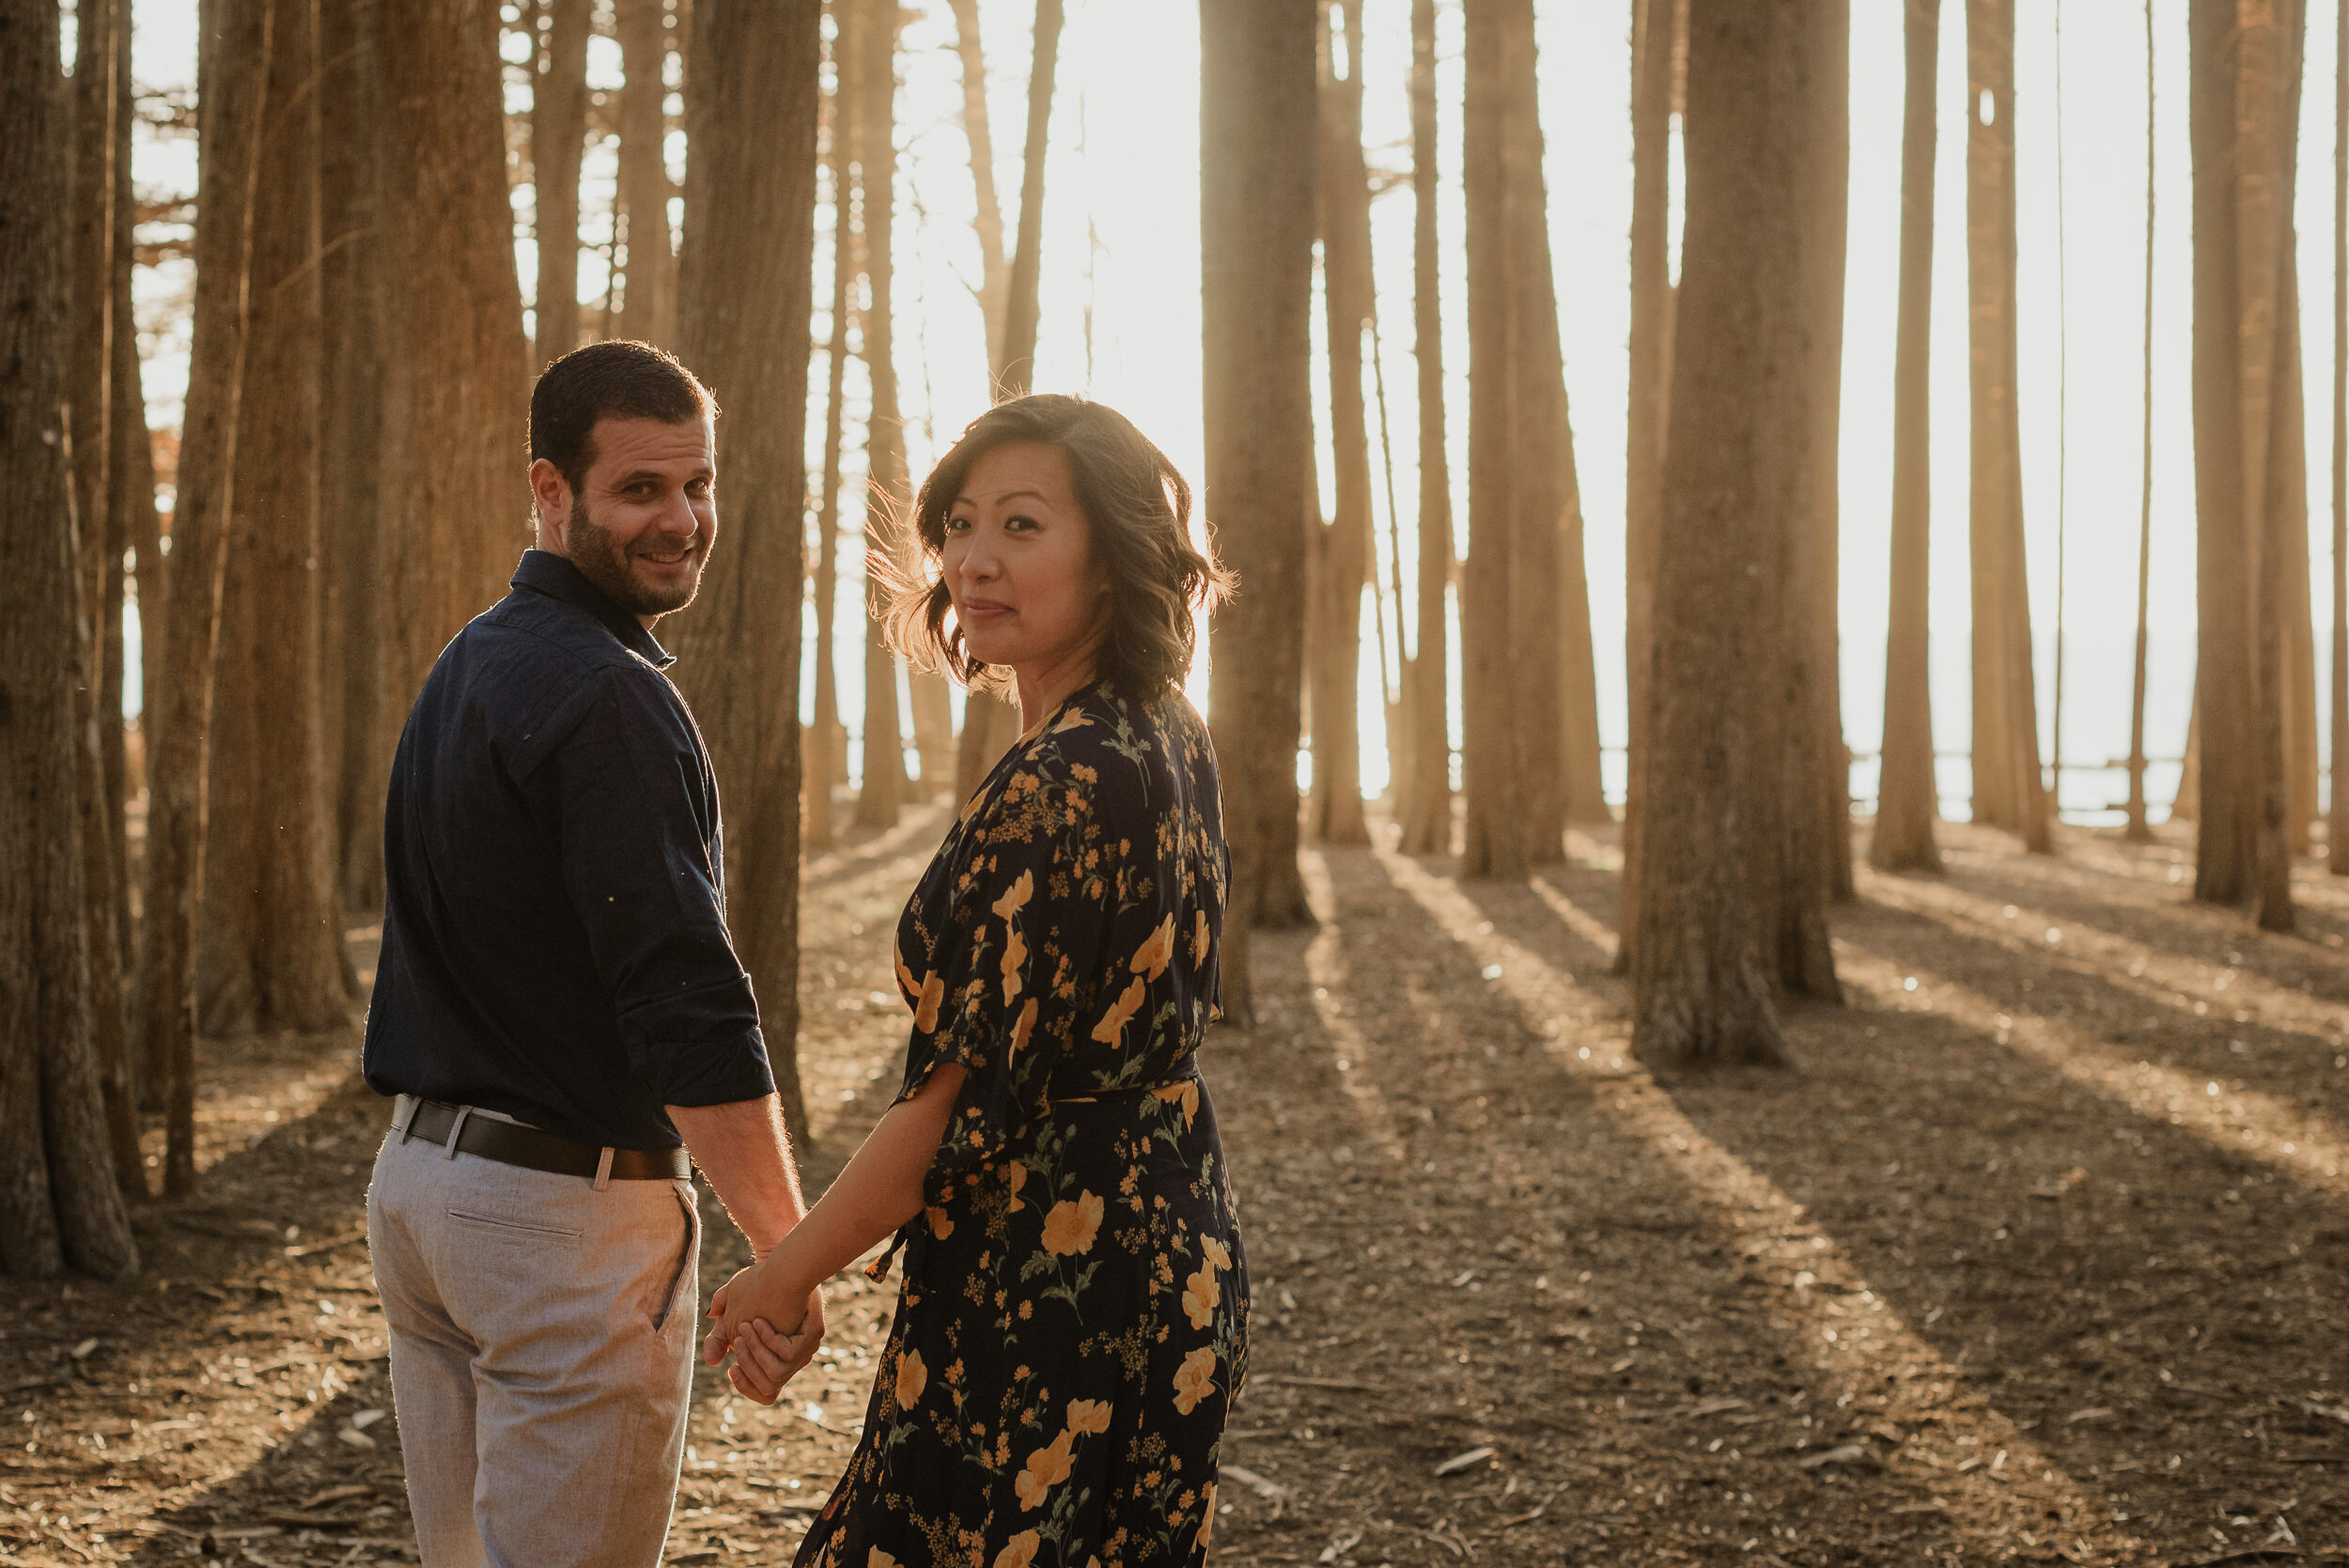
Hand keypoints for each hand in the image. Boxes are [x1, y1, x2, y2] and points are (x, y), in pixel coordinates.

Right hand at [702, 1259, 821, 1402]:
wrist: (781, 1266)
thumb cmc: (754, 1291)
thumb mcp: (732, 1315)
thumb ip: (719, 1337)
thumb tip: (711, 1361)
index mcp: (779, 1359)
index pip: (766, 1393)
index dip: (747, 1387)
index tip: (731, 1369)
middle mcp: (797, 1359)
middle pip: (769, 1388)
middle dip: (747, 1365)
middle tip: (737, 1339)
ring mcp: (808, 1347)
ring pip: (777, 1374)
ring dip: (756, 1353)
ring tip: (746, 1328)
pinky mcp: (815, 1332)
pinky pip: (788, 1352)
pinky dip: (770, 1340)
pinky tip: (759, 1321)